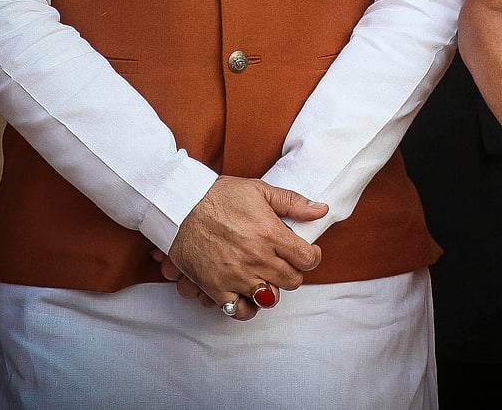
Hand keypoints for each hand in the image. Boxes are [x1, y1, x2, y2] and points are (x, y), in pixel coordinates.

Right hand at [166, 176, 327, 320]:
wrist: (180, 205)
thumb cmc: (218, 195)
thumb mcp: (260, 190)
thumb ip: (293, 202)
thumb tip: (321, 210)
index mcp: (271, 234)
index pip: (307, 259)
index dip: (312, 256)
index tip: (307, 252)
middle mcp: (257, 258)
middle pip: (291, 280)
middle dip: (292, 272)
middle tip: (284, 263)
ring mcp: (237, 276)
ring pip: (269, 298)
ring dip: (271, 289)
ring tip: (265, 277)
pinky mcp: (216, 288)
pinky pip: (239, 311)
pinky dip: (247, 307)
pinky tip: (248, 294)